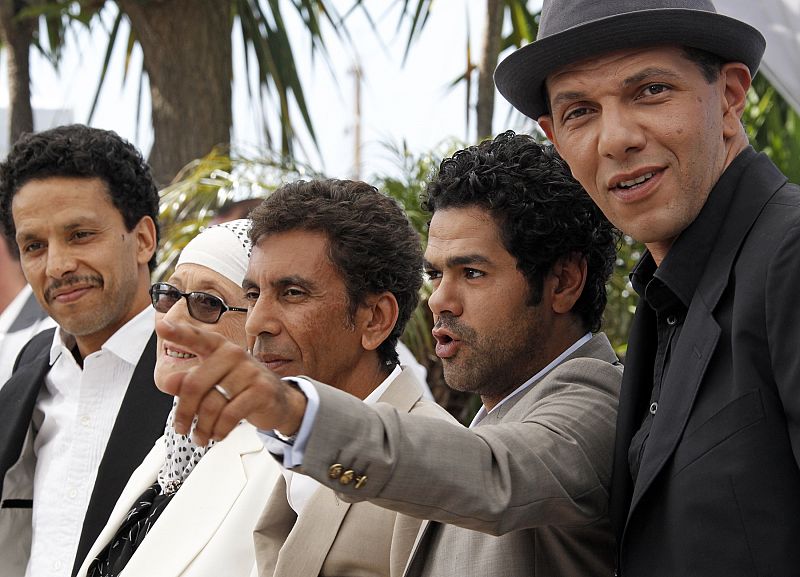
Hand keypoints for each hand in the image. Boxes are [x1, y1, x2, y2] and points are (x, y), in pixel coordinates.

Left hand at [155, 318, 306, 444]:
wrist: (280, 402)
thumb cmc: (240, 390)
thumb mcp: (215, 384)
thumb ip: (190, 382)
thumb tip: (168, 383)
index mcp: (219, 348)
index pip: (197, 339)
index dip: (179, 333)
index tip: (161, 326)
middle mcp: (234, 354)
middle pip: (195, 385)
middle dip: (184, 413)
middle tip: (181, 429)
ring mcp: (249, 371)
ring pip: (211, 405)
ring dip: (202, 427)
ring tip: (200, 438)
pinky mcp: (261, 390)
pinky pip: (229, 415)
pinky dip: (219, 430)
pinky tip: (217, 435)